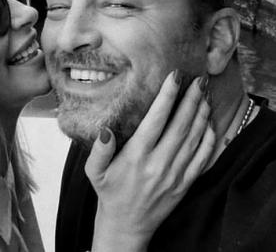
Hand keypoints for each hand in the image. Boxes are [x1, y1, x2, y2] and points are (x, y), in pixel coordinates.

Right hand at [86, 71, 214, 251]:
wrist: (127, 224)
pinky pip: (202, 158)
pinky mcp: (185, 183)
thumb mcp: (93, 171)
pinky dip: (208, 138)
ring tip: (205, 94)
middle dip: (191, 100)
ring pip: (194, 138)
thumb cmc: (109, 192)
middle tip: (198, 80)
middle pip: (180, 125)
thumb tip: (105, 130)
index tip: (175, 77)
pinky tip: (209, 122)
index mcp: (136, 157)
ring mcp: (174, 174)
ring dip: (201, 114)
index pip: (156, 120)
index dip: (167, 97)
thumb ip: (99, 150)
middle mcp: (158, 164)